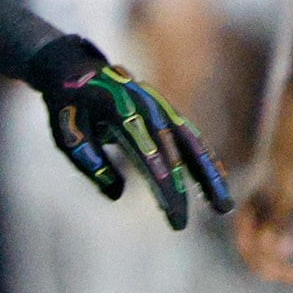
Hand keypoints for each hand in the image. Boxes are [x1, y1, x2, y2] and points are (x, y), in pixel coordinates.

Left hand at [26, 35, 231, 231]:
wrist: (77, 71)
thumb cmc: (69, 106)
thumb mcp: (68, 133)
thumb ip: (90, 161)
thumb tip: (117, 193)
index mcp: (124, 114)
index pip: (150, 156)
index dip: (164, 185)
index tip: (173, 212)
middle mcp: (149, 110)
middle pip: (177, 152)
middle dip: (189, 188)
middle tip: (193, 221)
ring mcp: (161, 110)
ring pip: (193, 144)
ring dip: (210, 174)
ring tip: (224, 206)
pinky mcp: (166, 113)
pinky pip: (191, 138)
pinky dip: (205, 160)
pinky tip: (215, 183)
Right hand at [234, 156, 292, 284]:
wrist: (280, 158)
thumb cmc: (281, 175)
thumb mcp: (284, 199)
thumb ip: (278, 224)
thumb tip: (277, 250)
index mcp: (244, 219)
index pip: (249, 250)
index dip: (265, 264)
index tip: (286, 270)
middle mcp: (246, 224)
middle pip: (253, 254)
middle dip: (272, 268)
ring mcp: (255, 223)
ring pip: (260, 250)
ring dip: (275, 263)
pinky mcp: (265, 221)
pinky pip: (267, 243)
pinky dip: (277, 252)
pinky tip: (289, 253)